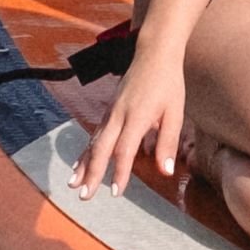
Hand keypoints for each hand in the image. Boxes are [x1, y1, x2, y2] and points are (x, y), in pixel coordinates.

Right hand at [83, 41, 193, 202]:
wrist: (154, 53)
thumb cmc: (168, 83)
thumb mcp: (176, 112)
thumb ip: (168, 142)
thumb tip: (165, 172)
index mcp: (138, 116)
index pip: (125, 149)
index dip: (120, 172)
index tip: (116, 192)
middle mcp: (119, 115)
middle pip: (102, 148)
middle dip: (92, 173)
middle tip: (84, 195)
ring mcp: (111, 111)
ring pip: (93, 141)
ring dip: (83, 164)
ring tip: (73, 184)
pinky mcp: (109, 110)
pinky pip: (94, 133)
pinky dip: (86, 150)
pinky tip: (79, 163)